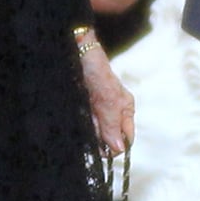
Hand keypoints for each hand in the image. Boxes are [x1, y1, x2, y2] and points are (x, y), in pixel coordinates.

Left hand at [79, 32, 134, 155]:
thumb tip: (119, 148)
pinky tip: (78, 113)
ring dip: (87, 129)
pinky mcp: (82, 110)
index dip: (115, 147)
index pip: (126, 138)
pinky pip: (82, 125)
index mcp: (125, 109)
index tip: (103, 149)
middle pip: (108, 138)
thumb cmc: (95, 67)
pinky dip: (79, 124)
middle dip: (98, 136)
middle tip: (92, 121)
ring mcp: (97, 111)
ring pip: (93, 134)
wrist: (74, 51)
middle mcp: (112, 112)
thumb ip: (112, 123)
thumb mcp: (108, 99)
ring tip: (85, 111)